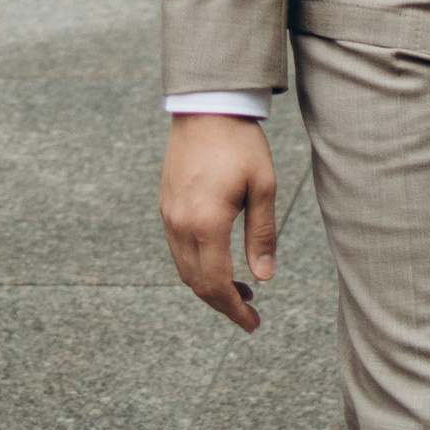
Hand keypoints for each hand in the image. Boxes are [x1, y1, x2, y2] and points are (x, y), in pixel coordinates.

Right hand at [160, 112, 277, 331]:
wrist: (206, 106)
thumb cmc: (240, 143)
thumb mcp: (263, 186)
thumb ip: (262, 234)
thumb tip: (263, 278)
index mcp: (206, 223)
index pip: (216, 284)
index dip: (234, 309)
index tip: (253, 324)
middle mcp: (180, 224)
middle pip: (197, 283)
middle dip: (223, 303)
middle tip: (250, 312)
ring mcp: (169, 215)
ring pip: (184, 269)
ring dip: (209, 286)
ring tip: (240, 288)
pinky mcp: (166, 205)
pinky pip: (178, 250)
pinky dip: (197, 266)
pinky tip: (219, 261)